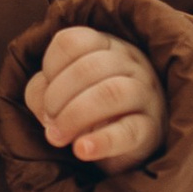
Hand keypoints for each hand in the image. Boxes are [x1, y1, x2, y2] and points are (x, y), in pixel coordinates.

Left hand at [25, 22, 164, 169]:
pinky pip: (129, 132)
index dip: (50, 66)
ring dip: (75, 115)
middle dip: (57, 96)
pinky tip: (81, 150)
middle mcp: (131, 63)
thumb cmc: (92, 109)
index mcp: (106, 46)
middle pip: (89, 66)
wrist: (132, 142)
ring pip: (112, 92)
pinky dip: (101, 142)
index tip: (46, 93)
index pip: (72, 41)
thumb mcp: (62, 93)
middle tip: (49, 121)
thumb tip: (45, 113)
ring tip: (58, 137)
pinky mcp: (151, 129)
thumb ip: (42, 93)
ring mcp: (145, 94)